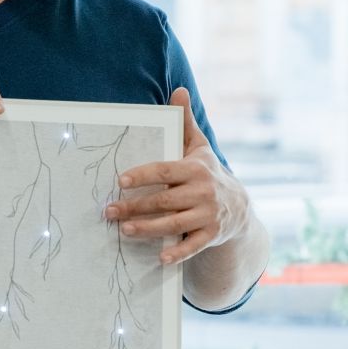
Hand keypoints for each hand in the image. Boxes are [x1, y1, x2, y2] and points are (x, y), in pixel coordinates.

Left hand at [104, 87, 249, 266]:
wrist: (238, 206)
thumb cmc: (207, 172)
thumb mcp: (199, 147)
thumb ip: (185, 122)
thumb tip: (179, 90)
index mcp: (196, 169)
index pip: (165, 171)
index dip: (143, 176)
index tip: (120, 181)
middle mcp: (203, 192)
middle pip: (163, 201)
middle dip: (134, 207)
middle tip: (109, 210)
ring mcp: (207, 215)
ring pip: (173, 224)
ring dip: (147, 228)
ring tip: (123, 230)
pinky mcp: (210, 235)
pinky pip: (192, 246)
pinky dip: (177, 253)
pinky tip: (160, 258)